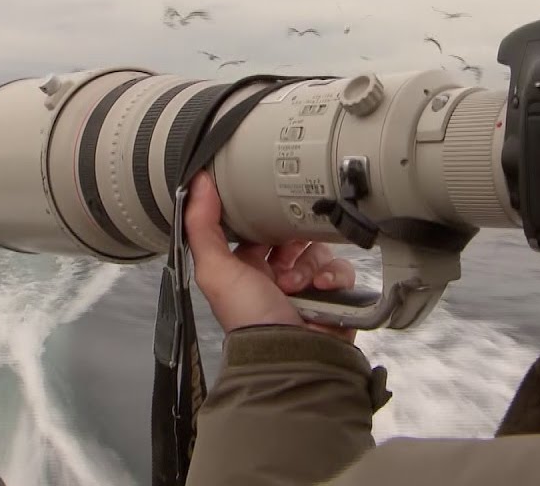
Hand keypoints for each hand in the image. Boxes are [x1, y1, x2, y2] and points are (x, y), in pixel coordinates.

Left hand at [184, 171, 357, 343]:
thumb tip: (197, 184)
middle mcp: (277, 278)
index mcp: (247, 271)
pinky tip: (321, 288)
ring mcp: (308, 287)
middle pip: (292, 237)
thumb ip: (202, 226)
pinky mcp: (335, 295)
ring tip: (298, 284)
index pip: (258, 232)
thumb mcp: (216, 270)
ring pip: (318, 250)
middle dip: (291, 241)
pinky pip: (342, 269)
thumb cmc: (249, 320)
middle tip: (285, 253)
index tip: (266, 212)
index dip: (262, 222)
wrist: (291, 356)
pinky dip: (333, 276)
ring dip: (308, 264)